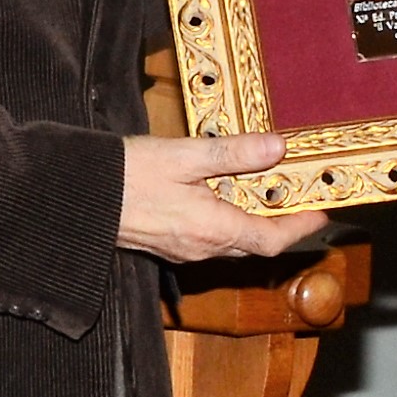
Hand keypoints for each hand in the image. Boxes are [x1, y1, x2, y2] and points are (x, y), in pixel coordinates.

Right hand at [120, 131, 331, 260]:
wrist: (75, 198)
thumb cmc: (127, 175)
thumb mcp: (183, 156)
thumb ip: (232, 153)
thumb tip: (277, 147)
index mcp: (212, 229)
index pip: (271, 240)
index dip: (301, 228)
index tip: (321, 212)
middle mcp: (201, 248)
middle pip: (255, 244)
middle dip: (281, 224)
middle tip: (300, 197)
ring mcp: (182, 250)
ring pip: (233, 242)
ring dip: (254, 222)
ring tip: (268, 192)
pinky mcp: (167, 244)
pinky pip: (210, 239)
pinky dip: (229, 221)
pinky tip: (224, 195)